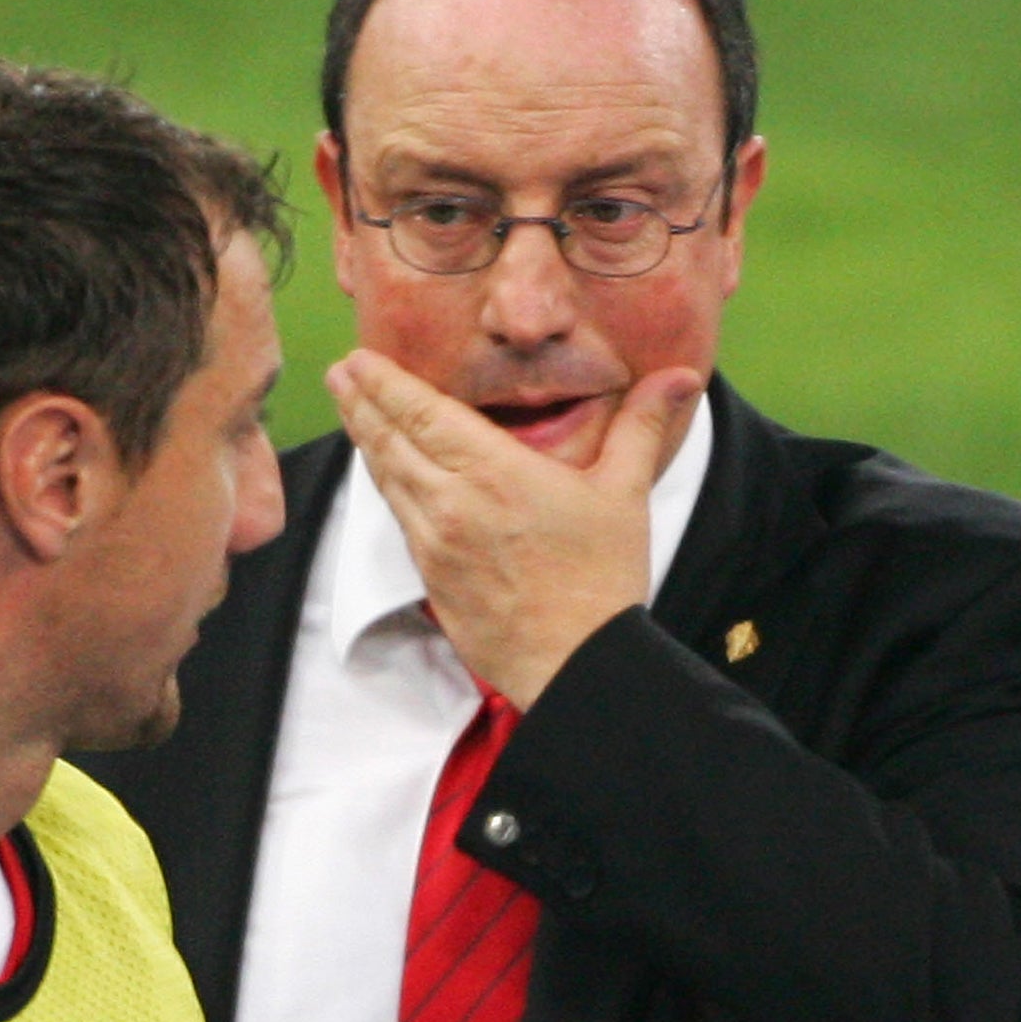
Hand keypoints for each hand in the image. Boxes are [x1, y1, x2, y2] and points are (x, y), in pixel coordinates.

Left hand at [326, 350, 703, 708]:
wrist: (574, 664)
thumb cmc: (600, 581)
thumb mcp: (625, 493)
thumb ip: (640, 426)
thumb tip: (681, 376)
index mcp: (493, 472)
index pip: (422, 413)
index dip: (384, 383)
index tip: (359, 358)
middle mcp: (451, 501)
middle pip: (390, 440)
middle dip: (361, 401)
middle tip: (339, 370)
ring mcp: (434, 540)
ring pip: (387, 477)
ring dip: (365, 438)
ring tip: (350, 408)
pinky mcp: (430, 574)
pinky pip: (398, 516)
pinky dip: (385, 483)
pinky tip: (384, 471)